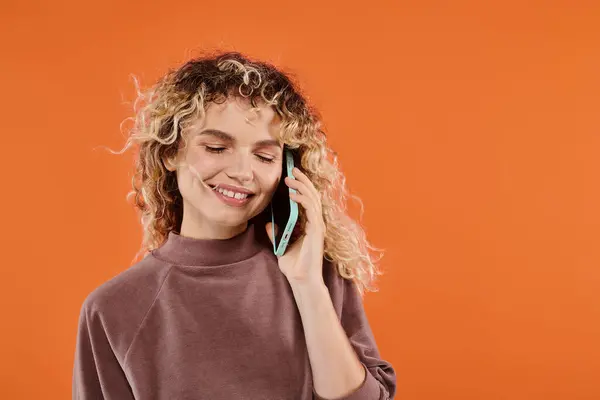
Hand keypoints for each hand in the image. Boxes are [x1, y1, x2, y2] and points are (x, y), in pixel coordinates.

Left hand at [266, 167, 325, 284]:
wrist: (300, 280)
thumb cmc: (293, 265)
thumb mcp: (280, 245)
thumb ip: (275, 234)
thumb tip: (268, 223)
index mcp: (309, 225)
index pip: (307, 200)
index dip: (301, 186)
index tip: (291, 175)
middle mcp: (315, 223)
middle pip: (312, 195)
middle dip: (303, 181)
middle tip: (292, 169)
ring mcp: (318, 226)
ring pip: (313, 199)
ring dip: (302, 187)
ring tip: (290, 178)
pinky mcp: (317, 231)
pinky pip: (312, 210)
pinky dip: (303, 200)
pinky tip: (293, 194)